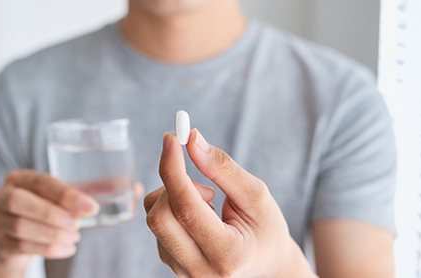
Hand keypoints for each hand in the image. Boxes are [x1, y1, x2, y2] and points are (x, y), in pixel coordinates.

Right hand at [0, 170, 98, 275]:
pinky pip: (23, 246)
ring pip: (21, 226)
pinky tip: (68, 248)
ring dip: (53, 234)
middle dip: (51, 213)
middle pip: (19, 201)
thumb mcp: (49, 199)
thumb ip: (66, 200)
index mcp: (18, 179)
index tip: (91, 207)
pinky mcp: (0, 244)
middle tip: (76, 223)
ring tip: (75, 237)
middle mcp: (1, 197)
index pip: (41, 182)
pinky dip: (50, 248)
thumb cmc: (37, 212)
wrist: (11, 240)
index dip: (66, 195)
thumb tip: (89, 207)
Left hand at [144, 130, 316, 277]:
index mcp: (227, 254)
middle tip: (202, 181)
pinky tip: (200, 216)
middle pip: (160, 217)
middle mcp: (200, 269)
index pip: (186, 208)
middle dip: (173, 184)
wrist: (266, 264)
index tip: (171, 139)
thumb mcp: (256, 195)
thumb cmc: (266, 229)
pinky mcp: (171, 263)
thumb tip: (192, 140)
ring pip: (154, 218)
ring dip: (175, 197)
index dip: (174, 170)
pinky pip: (157, 225)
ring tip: (210, 203)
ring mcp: (182, 270)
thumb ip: (223, 168)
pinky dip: (173, 208)